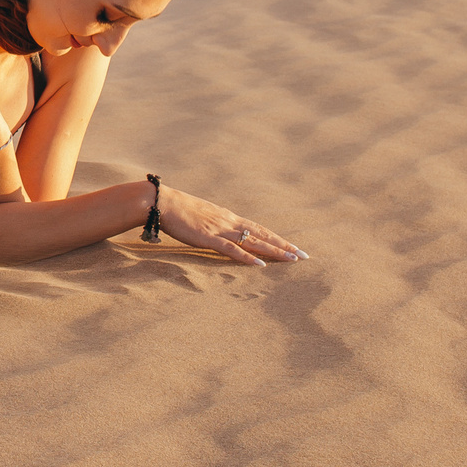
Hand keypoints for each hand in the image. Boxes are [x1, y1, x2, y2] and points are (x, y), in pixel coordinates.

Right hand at [150, 183, 307, 263]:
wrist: (162, 202)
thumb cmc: (177, 209)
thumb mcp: (201, 215)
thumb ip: (213, 223)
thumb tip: (220, 229)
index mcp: (227, 217)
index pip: (258, 228)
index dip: (276, 238)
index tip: (292, 246)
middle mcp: (229, 221)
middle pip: (263, 234)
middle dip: (284, 245)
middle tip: (304, 255)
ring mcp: (220, 229)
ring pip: (253, 241)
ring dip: (274, 251)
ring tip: (292, 259)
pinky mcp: (208, 238)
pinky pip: (232, 249)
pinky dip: (247, 257)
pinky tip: (261, 264)